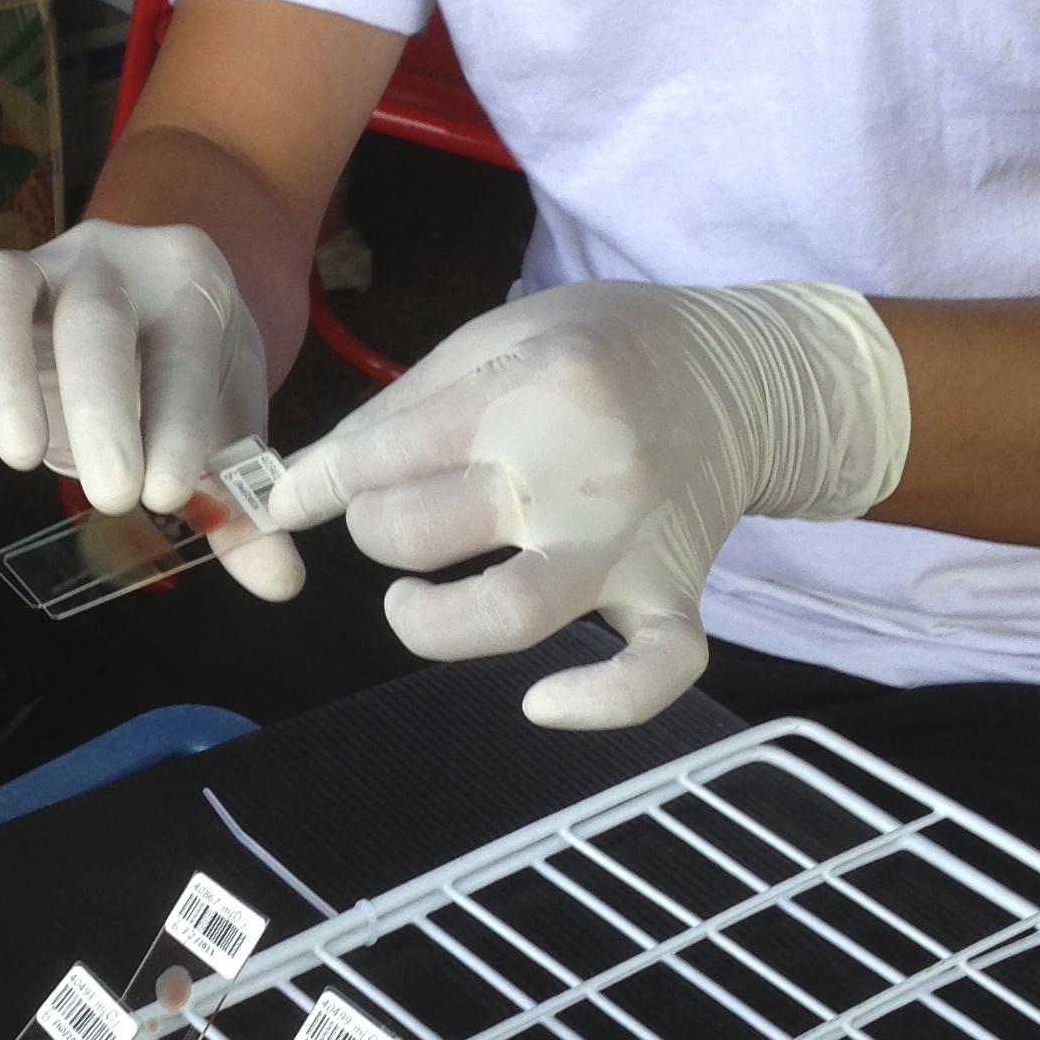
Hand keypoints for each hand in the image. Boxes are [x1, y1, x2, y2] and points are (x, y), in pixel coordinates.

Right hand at [0, 223, 304, 597]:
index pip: (186, 342)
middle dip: (101, 410)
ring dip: (2, 373)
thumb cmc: (181, 379)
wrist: (140, 315)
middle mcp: (109, 257)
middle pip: (94, 314)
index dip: (179, 420)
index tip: (168, 495)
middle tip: (110, 497)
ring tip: (22, 458)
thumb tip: (279, 580)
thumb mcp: (223, 431)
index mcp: (190, 278)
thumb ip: (242, 505)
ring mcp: (34, 266)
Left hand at [268, 281, 907, 727]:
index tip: (287, 498)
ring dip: (428, 623)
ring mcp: (628, 544)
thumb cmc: (608, 347)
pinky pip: (652, 672)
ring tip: (410, 601)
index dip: (312, 484)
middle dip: (375, 527)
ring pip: (507, 615)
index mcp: (531, 392)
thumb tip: (312, 475)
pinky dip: (601, 702)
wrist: (751, 375)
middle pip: (420, 534)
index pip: (381, 456)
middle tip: (392, 511)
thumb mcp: (503, 335)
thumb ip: (406, 403)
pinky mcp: (674, 595)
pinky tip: (542, 704)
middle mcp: (576, 472)